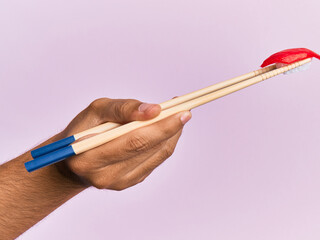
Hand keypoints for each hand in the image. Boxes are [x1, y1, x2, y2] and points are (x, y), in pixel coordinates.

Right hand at [57, 98, 190, 189]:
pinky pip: (155, 160)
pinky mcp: (130, 182)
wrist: (75, 156)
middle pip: (148, 149)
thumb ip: (124, 109)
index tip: (180, 111)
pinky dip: (164, 143)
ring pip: (156, 155)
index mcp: (90, 157)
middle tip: (185, 111)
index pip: (134, 141)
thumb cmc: (85, 129)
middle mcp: (105, 175)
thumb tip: (154, 110)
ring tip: (178, 115)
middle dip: (171, 129)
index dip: (161, 126)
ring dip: (171, 134)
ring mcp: (119, 182)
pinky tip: (167, 129)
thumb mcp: (97, 110)